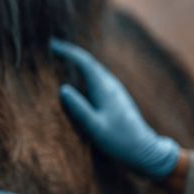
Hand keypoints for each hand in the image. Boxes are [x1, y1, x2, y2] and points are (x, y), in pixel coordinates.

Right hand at [52, 38, 179, 178]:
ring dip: (77, 62)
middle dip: (70, 53)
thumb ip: (79, 108)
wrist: (143, 149)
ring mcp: (114, 91)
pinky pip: (96, 78)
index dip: (67, 51)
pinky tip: (77, 78)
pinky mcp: (114, 98)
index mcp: (104, 88)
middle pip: (88, 62)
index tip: (50, 44)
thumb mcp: (95, 127)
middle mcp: (110, 85)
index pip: (84, 62)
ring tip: (60, 58)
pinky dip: (83, 73)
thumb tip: (62, 88)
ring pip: (93, 70)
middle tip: (50, 47)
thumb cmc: (118, 140)